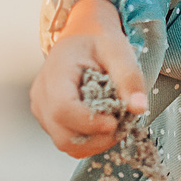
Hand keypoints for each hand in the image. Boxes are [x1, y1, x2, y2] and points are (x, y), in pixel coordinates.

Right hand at [31, 0, 144, 158]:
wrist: (82, 37)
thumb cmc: (98, 41)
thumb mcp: (118, 51)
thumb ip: (129, 77)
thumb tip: (139, 108)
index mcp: (55, 72)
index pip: (63, 109)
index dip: (90, 122)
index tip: (115, 121)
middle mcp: (41, 94)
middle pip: (63, 135)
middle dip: (97, 138)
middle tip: (119, 124)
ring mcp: (41, 109)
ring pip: (65, 143)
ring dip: (94, 142)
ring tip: (113, 123)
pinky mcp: (47, 119)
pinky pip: (67, 141)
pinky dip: (87, 141)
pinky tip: (101, 125)